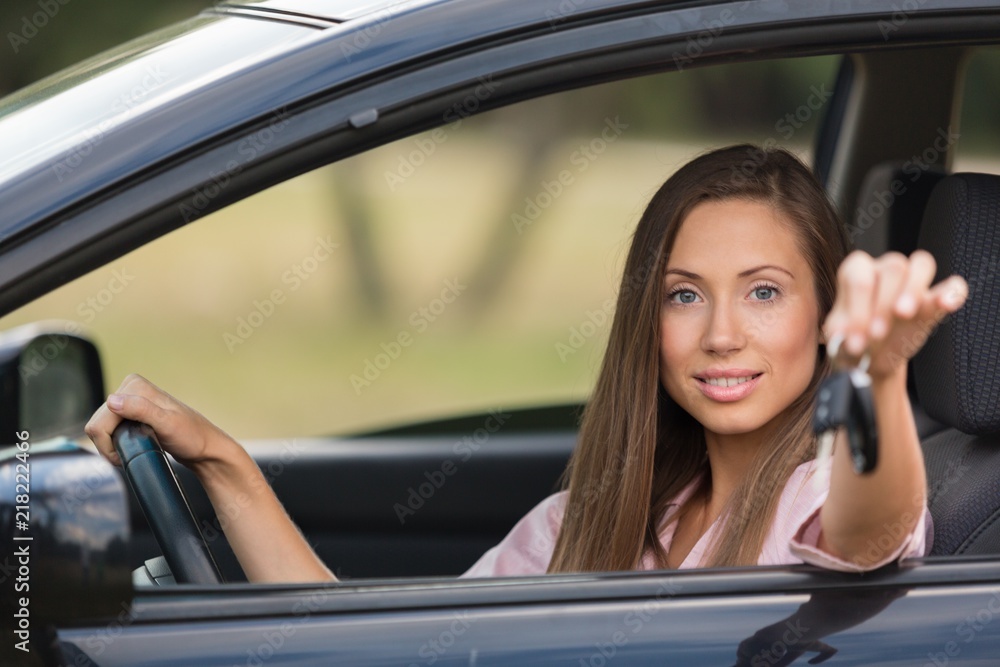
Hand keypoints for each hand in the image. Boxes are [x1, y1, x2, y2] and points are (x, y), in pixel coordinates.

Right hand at [85, 373, 235, 469]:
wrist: (204, 448)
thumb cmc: (192, 437)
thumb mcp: (168, 424)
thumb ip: (141, 410)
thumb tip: (112, 401)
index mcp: (135, 385)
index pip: (100, 420)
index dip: (109, 443)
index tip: (129, 452)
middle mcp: (130, 389)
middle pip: (97, 425)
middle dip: (110, 445)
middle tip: (135, 452)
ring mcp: (129, 402)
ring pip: (100, 429)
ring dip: (113, 445)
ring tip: (137, 448)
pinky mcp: (130, 414)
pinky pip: (107, 431)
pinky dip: (115, 443)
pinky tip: (134, 445)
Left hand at [822, 250, 967, 379]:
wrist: (871, 358)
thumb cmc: (852, 341)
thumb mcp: (839, 340)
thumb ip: (841, 338)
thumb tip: (845, 339)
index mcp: (855, 271)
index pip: (859, 277)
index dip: (857, 307)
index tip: (855, 340)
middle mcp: (884, 268)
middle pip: (892, 268)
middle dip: (883, 304)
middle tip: (876, 334)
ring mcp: (913, 281)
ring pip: (921, 264)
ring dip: (913, 289)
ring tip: (904, 314)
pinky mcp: (935, 299)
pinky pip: (953, 286)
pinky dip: (953, 292)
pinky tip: (946, 304)